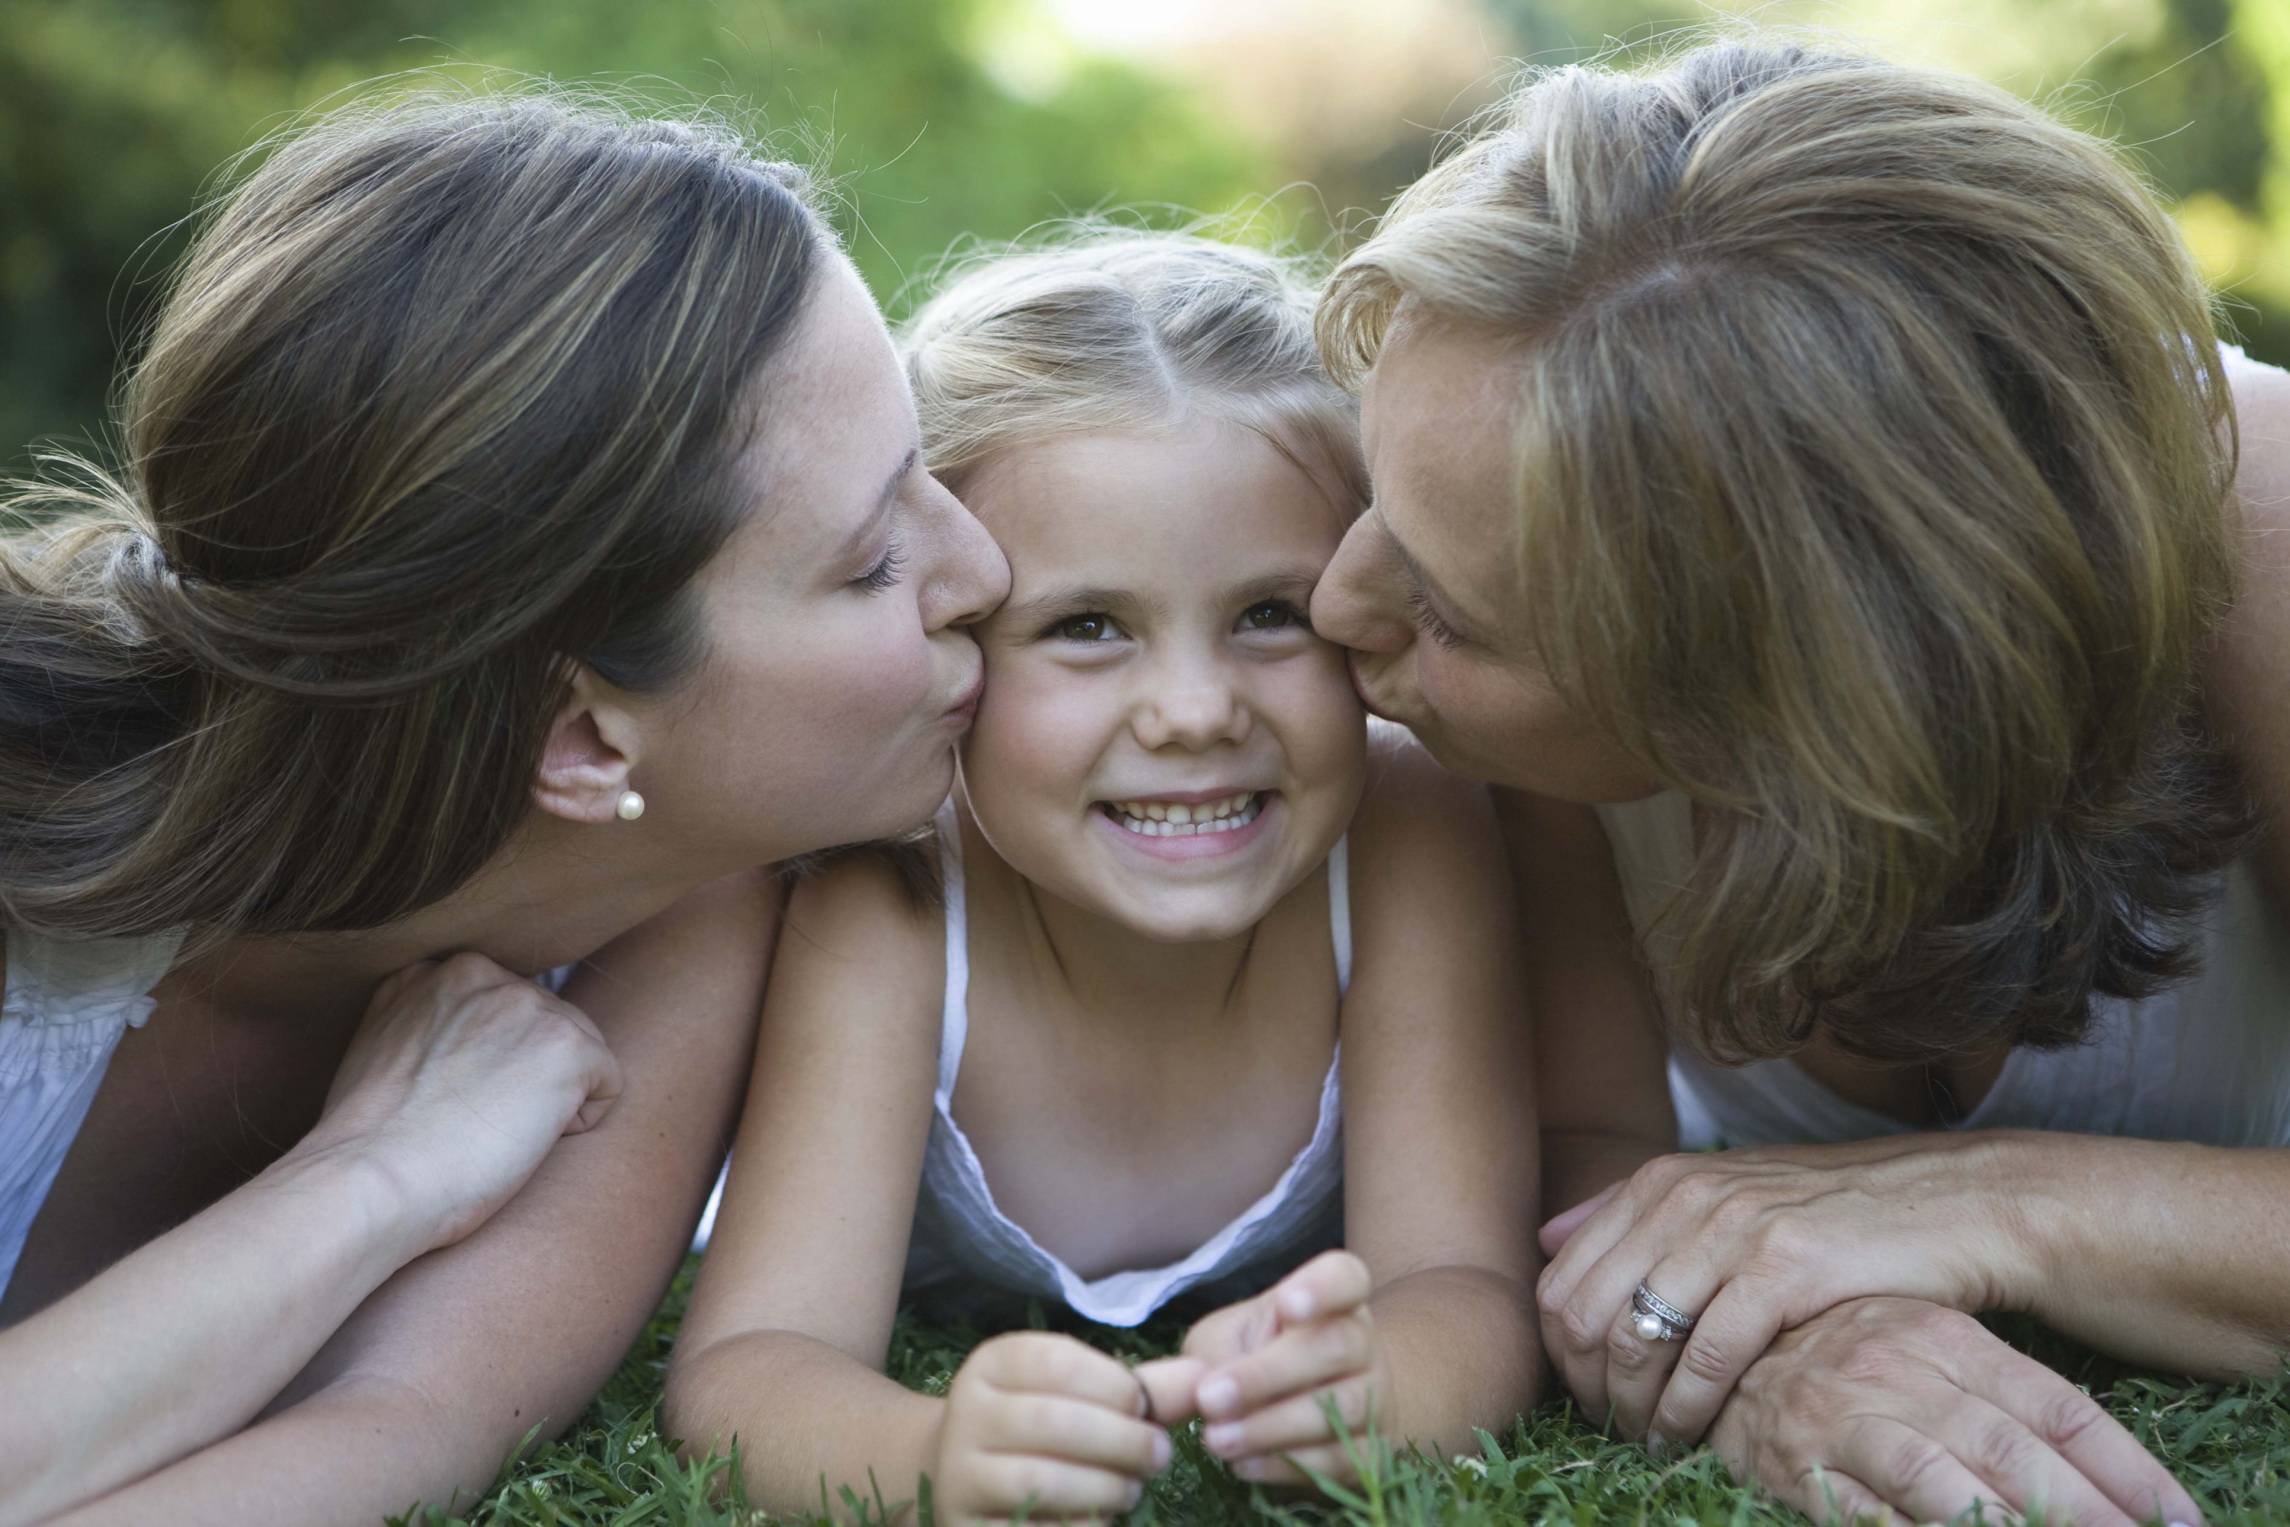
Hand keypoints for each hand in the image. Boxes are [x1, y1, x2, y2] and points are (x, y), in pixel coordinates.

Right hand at [307, 951, 623, 1250]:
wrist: (373, 1180)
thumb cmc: (369, 1147)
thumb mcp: (382, 1050)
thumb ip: (429, 1024)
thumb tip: (471, 1044)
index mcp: (432, 972)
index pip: (501, 1012)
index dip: (488, 1067)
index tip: (451, 1102)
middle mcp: (482, 972)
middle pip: (544, 1027)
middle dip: (525, 1077)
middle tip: (470, 1124)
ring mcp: (527, 1003)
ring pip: (577, 1054)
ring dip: (550, 1100)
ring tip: (489, 1131)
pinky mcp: (567, 1044)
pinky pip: (607, 1086)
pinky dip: (578, 1125)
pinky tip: (519, 1142)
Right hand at [926, 1332, 1173, 1523]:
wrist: (963, 1475)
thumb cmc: (1040, 1426)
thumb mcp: (1080, 1393)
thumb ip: (1141, 1388)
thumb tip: (1205, 1378)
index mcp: (994, 1364)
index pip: (1056, 1362)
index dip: (1114, 1386)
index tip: (1145, 1408)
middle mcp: (967, 1414)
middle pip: (1053, 1422)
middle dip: (1122, 1440)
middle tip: (1160, 1454)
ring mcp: (960, 1475)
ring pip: (1042, 1480)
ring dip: (1105, 1487)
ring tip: (1132, 1488)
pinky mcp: (967, 1525)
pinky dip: (1082, 1526)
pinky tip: (1103, 1519)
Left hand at [1175, 1250, 1390, 1486]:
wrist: (1306, 1410)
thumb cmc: (1255, 1357)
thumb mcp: (1227, 1338)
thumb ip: (1216, 1351)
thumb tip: (1203, 1389)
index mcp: (1333, 1299)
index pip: (1345, 1277)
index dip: (1322, 1288)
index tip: (1286, 1306)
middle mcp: (1363, 1342)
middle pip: (1336, 1347)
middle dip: (1267, 1375)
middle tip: (1210, 1398)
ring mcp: (1375, 1398)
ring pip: (1339, 1409)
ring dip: (1271, 1427)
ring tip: (1217, 1439)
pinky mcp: (1370, 1452)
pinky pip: (1336, 1459)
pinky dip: (1285, 1465)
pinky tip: (1244, 1463)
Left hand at [1536, 1135, 2039, 1448]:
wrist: (1949, 1204)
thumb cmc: (1833, 1214)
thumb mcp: (1726, 1193)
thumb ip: (1634, 1213)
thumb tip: (1545, 1237)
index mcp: (1660, 1181)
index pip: (1562, 1277)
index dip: (1559, 1350)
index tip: (1584, 1393)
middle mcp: (1684, 1197)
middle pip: (1585, 1312)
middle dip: (1587, 1385)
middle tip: (1608, 1428)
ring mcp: (1731, 1229)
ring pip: (1638, 1337)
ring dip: (1633, 1406)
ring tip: (1648, 1440)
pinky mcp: (1782, 1268)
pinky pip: (1708, 1356)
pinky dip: (1689, 1408)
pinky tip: (1691, 1436)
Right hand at [1707, 1297, 2203, 1525]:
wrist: (1706, 1329)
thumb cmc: (1831, 1344)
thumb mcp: (1919, 1343)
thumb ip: (1993, 1388)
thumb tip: (2077, 1455)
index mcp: (1944, 1335)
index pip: (2056, 1409)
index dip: (2123, 1470)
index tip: (2176, 1519)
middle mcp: (1902, 1370)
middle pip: (2015, 1455)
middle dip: (2086, 1514)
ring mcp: (1849, 1416)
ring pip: (1947, 1483)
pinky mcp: (1799, 1461)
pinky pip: (1867, 1514)